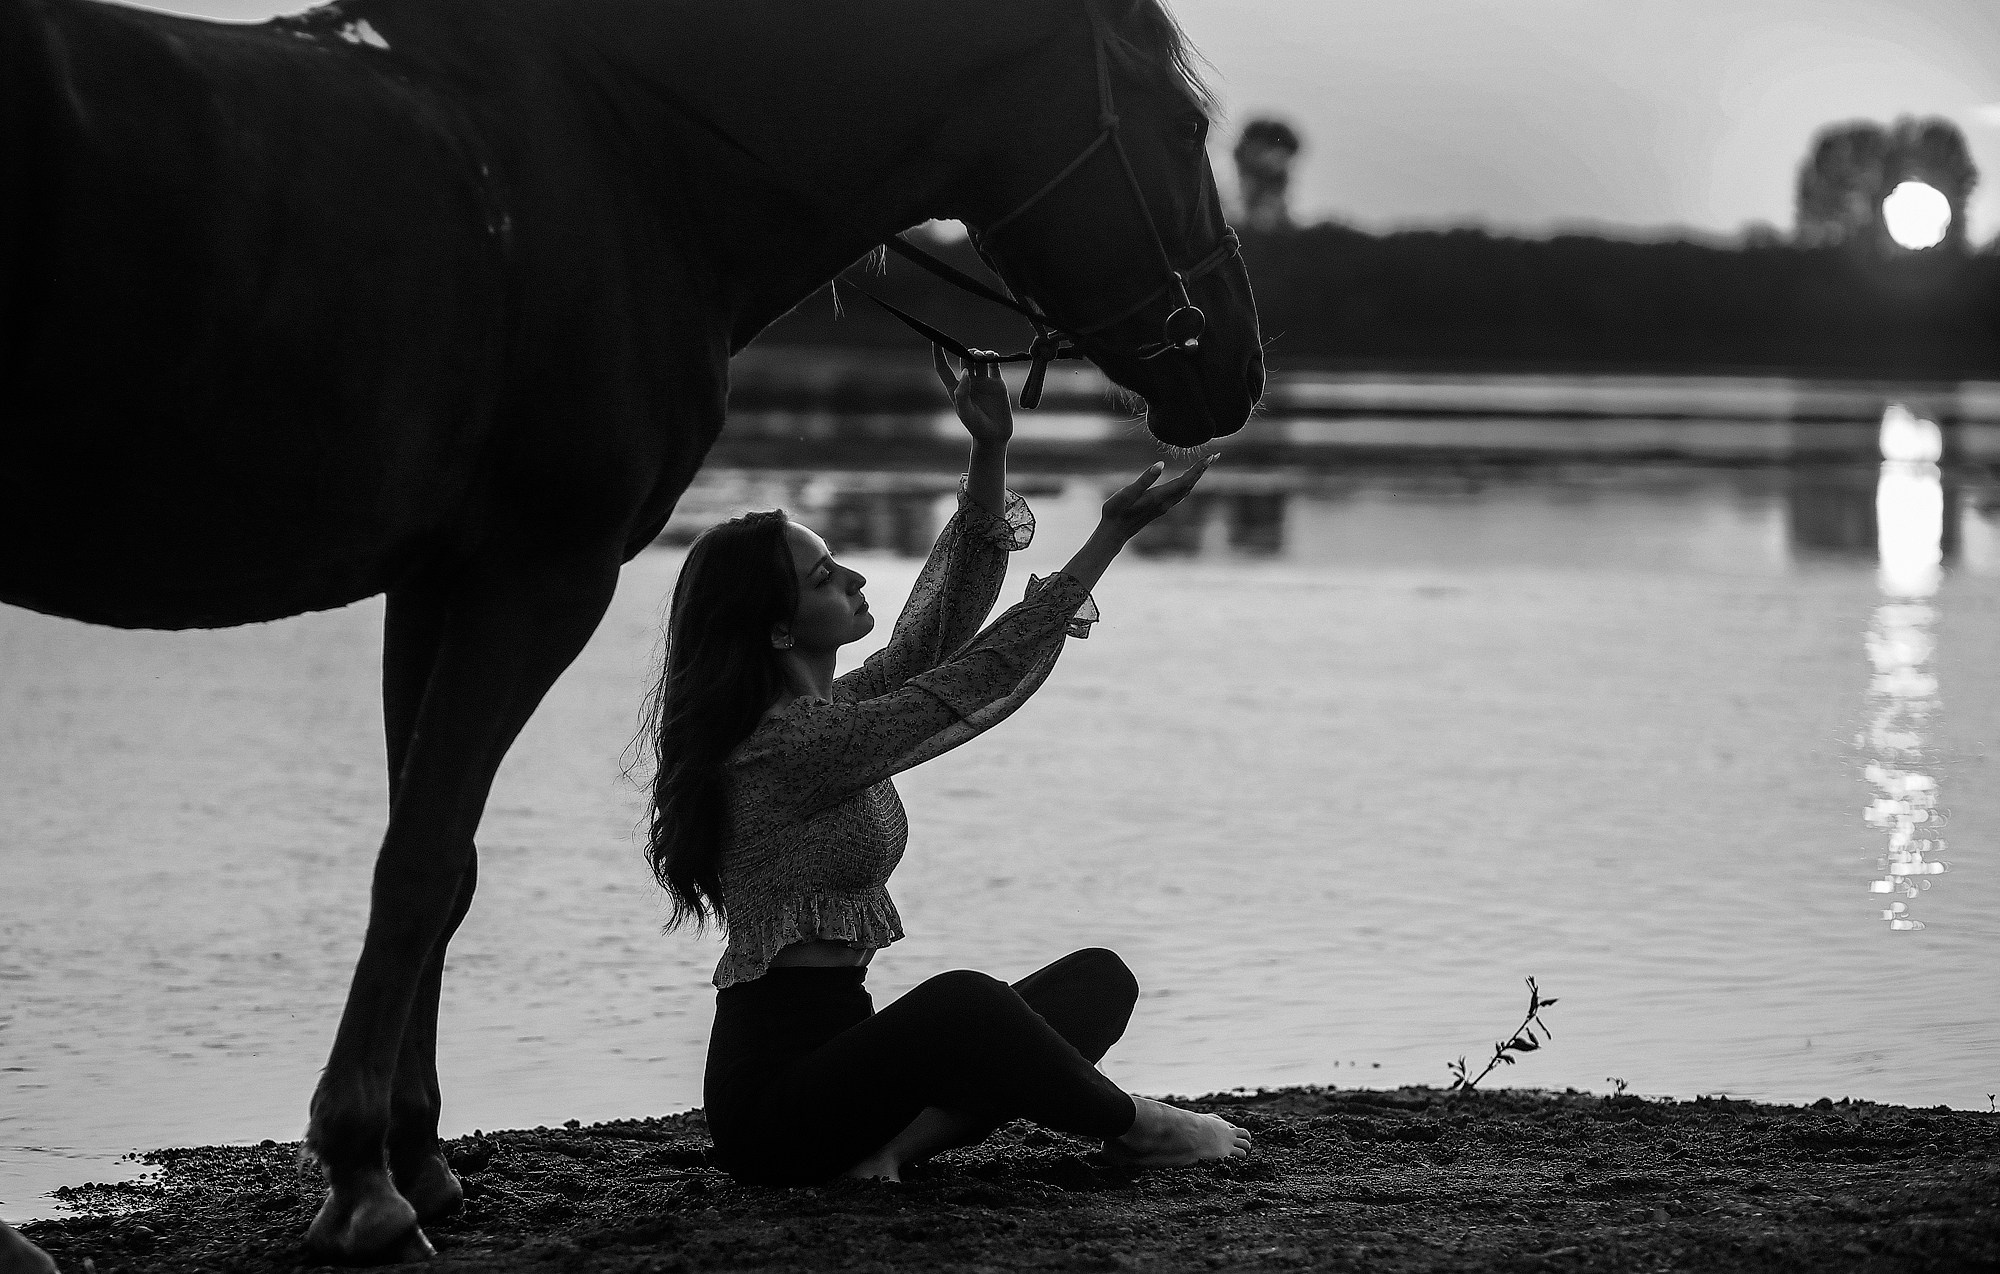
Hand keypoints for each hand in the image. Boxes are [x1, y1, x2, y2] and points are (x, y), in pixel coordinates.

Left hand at [934, 344, 1012, 447]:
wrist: (994, 436)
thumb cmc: (976, 426)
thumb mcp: (965, 411)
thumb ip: (962, 392)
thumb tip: (964, 371)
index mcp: (955, 388)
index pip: (943, 368)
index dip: (939, 354)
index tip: (936, 340)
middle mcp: (968, 382)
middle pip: (964, 360)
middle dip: (967, 352)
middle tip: (973, 354)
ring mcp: (983, 382)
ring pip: (979, 360)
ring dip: (980, 353)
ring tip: (984, 356)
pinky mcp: (996, 383)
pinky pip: (994, 366)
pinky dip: (993, 358)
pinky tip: (993, 356)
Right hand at [1098, 454, 1218, 540]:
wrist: (1113, 534)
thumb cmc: (1116, 513)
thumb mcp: (1126, 494)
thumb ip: (1143, 480)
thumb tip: (1160, 464)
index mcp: (1159, 497)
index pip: (1185, 481)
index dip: (1198, 468)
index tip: (1210, 457)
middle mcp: (1165, 503)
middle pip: (1189, 485)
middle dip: (1201, 470)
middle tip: (1214, 456)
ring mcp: (1163, 507)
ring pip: (1185, 490)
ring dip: (1195, 477)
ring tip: (1203, 465)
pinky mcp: (1158, 508)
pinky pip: (1179, 494)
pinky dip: (1186, 483)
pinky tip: (1186, 480)